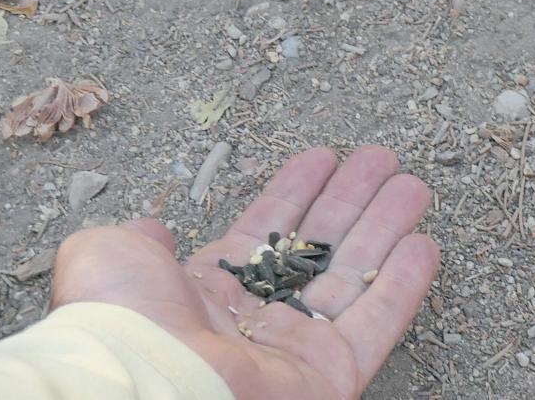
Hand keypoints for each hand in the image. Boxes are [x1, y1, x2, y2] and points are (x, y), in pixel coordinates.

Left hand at [51, 146, 439, 399]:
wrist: (142, 378)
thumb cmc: (120, 316)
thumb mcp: (112, 254)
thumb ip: (141, 238)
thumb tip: (154, 229)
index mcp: (207, 286)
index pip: (266, 227)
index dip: (296, 189)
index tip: (324, 157)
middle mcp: (256, 313)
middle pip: (318, 246)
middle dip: (351, 200)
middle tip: (381, 160)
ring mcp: (294, 345)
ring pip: (353, 276)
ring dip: (385, 228)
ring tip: (413, 186)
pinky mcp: (328, 376)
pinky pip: (374, 324)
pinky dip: (401, 285)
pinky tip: (422, 244)